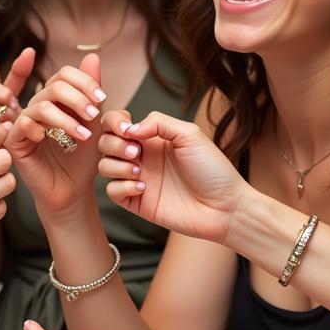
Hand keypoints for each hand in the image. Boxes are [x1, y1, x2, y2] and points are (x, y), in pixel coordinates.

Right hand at [7, 55, 106, 216]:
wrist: (74, 190)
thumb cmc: (83, 158)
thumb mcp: (94, 121)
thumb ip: (92, 90)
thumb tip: (92, 56)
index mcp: (55, 99)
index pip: (63, 74)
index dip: (83, 80)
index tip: (102, 96)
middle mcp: (38, 106)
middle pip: (53, 85)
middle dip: (78, 98)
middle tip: (94, 115)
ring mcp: (24, 123)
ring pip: (41, 105)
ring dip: (66, 118)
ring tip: (84, 135)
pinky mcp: (14, 141)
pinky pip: (22, 124)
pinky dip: (42, 129)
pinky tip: (53, 140)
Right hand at [97, 111, 247, 243]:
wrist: (224, 206)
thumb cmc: (212, 169)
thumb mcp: (189, 135)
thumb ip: (159, 122)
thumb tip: (131, 128)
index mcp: (153, 138)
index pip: (119, 124)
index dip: (114, 123)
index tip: (126, 130)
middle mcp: (143, 157)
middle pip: (106, 143)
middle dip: (114, 144)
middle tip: (136, 153)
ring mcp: (139, 179)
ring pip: (105, 166)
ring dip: (117, 165)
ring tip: (141, 172)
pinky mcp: (138, 202)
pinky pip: (112, 191)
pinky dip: (122, 186)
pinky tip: (143, 188)